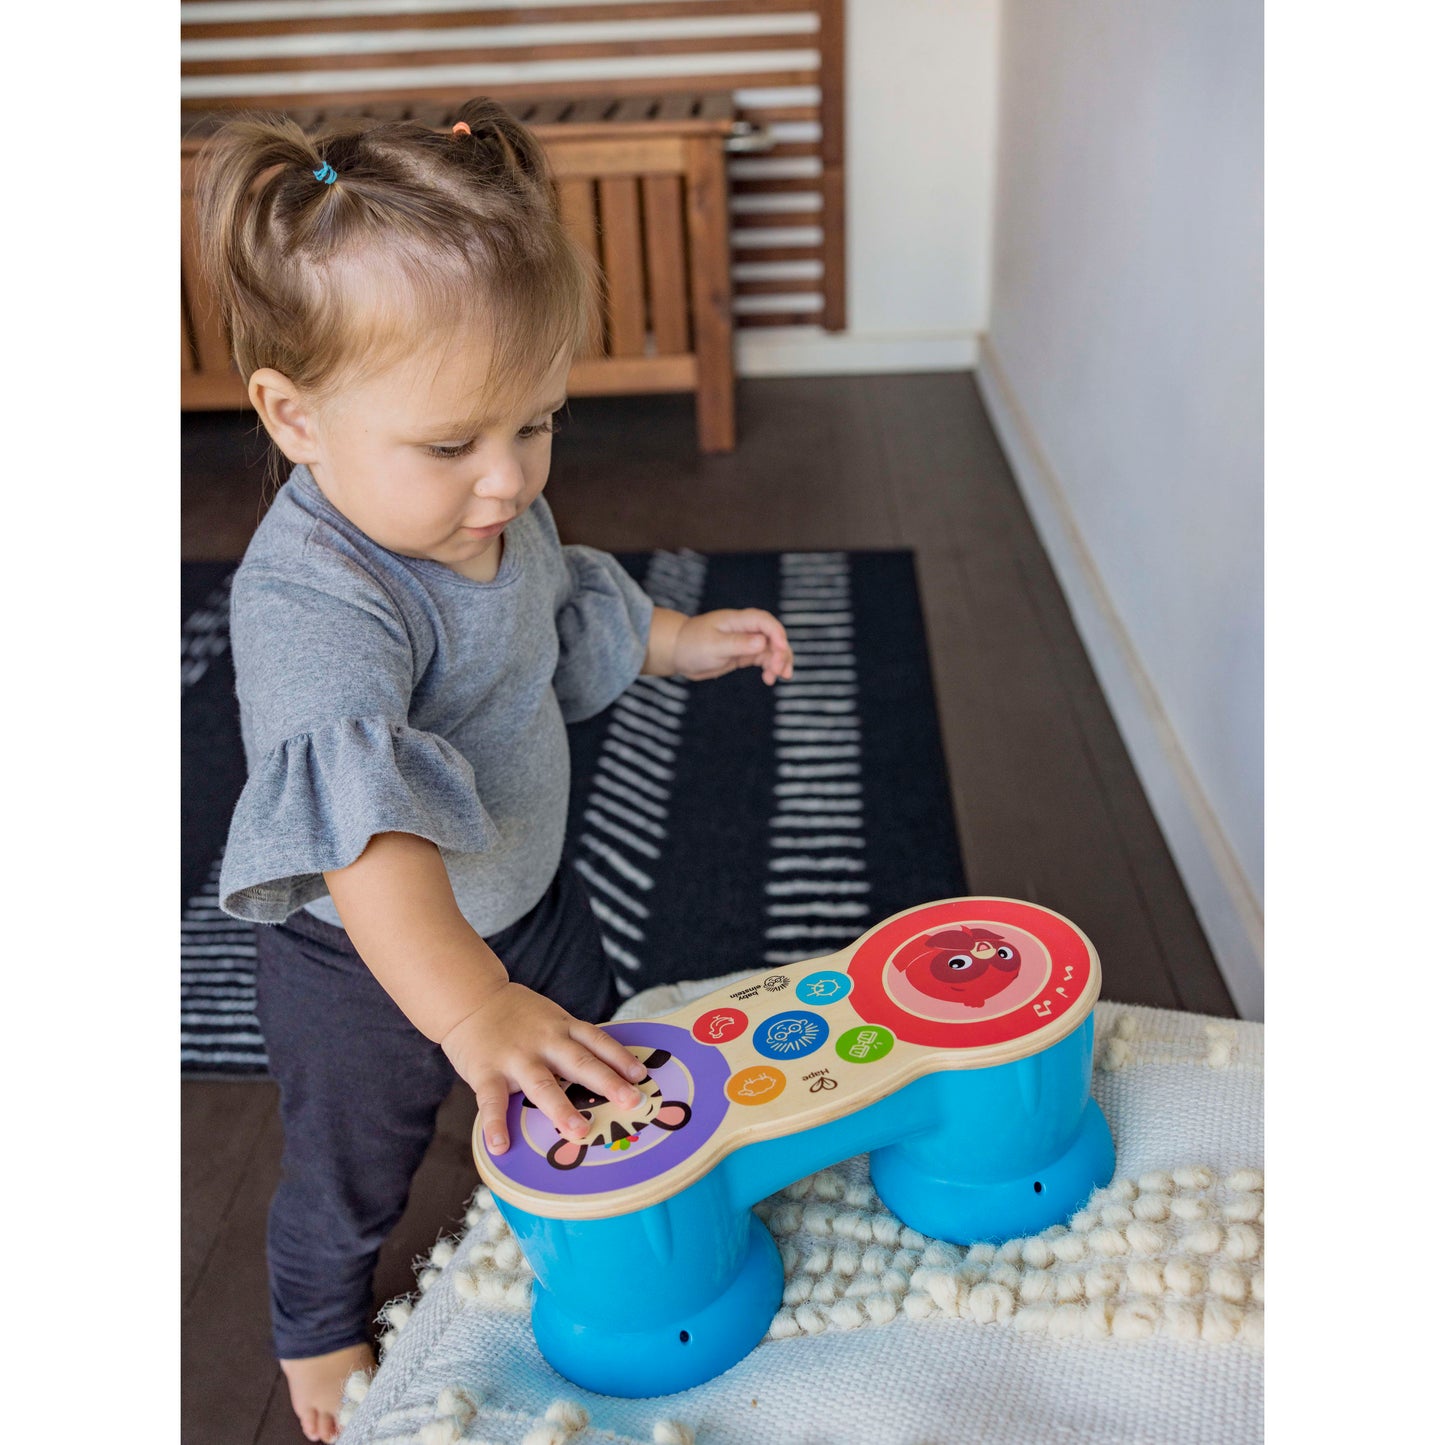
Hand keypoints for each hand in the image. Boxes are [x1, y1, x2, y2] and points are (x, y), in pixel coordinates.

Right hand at [440, 982, 647, 1155]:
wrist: (471, 998)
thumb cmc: (517, 1016)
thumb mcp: (551, 1018)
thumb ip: (572, 1041)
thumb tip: (606, 1071)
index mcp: (562, 1028)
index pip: (597, 1041)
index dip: (620, 1057)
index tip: (641, 1075)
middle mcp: (544, 1041)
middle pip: (580, 1062)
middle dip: (607, 1082)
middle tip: (631, 1102)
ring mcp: (516, 1057)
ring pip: (542, 1084)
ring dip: (561, 1108)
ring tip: (579, 1130)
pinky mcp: (487, 1071)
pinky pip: (492, 1101)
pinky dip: (495, 1124)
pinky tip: (500, 1145)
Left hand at [672, 609, 793, 684]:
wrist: (677, 653)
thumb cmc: (691, 645)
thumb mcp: (714, 646)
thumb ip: (738, 644)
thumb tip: (762, 642)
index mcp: (737, 620)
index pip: (765, 622)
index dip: (777, 634)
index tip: (780, 651)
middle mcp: (745, 629)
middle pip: (773, 636)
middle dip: (781, 652)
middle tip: (780, 671)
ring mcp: (745, 642)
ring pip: (771, 649)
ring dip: (778, 662)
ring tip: (777, 678)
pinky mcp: (743, 654)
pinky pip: (763, 659)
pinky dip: (769, 668)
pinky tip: (769, 679)